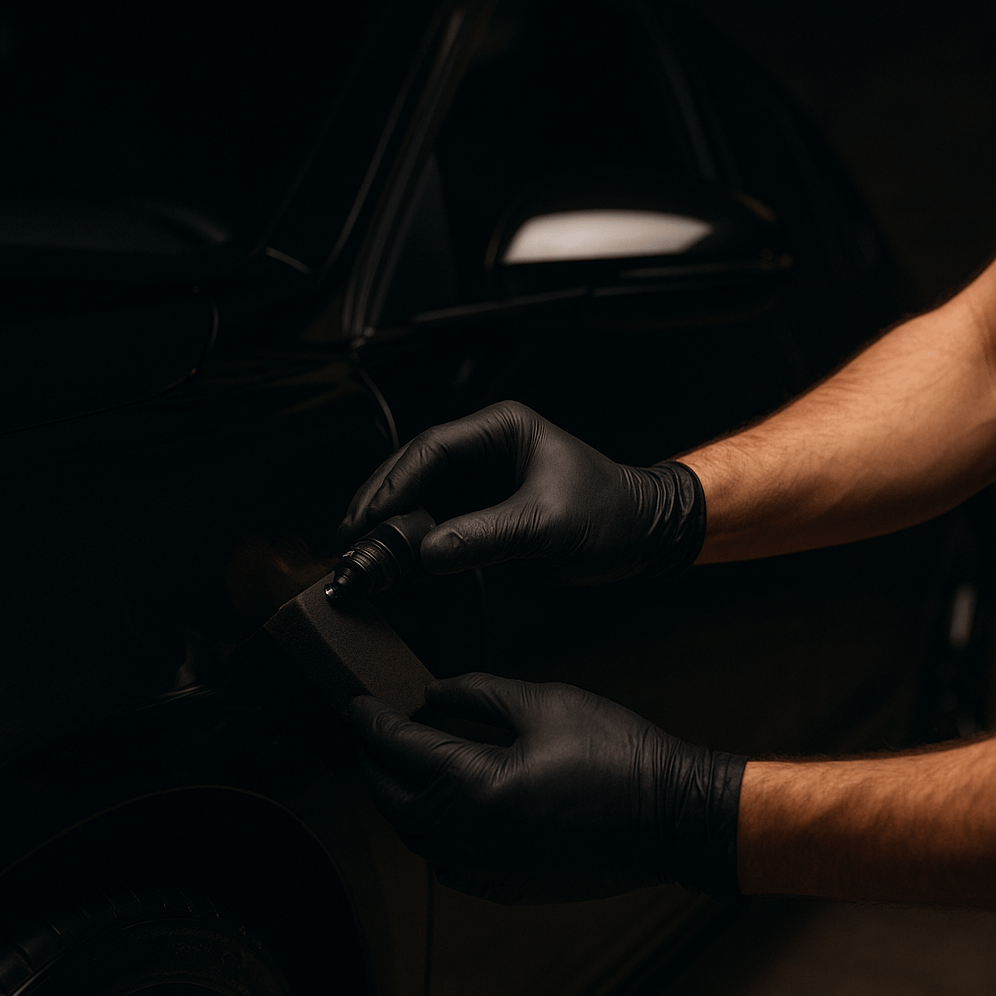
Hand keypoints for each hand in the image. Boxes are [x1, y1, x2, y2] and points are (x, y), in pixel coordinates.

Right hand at [338, 401, 705, 583]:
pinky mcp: (486, 513)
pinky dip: (414, 546)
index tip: (369, 516)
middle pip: (414, 472)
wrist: (648, 537)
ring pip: (421, 499)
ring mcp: (484, 483)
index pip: (431, 449)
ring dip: (391, 527)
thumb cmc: (613, 513)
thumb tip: (428, 551)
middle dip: (379, 504)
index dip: (394, 482)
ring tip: (359, 554)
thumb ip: (486, 535)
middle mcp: (486, 450)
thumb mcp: (547, 524)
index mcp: (502, 429)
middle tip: (348, 537)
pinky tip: (391, 567)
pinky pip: (439, 525)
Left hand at [349, 673, 745, 903]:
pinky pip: (447, 864)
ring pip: (417, 838)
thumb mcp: (544, 702)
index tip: (356, 704)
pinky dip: (432, 836)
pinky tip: (443, 809)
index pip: (401, 751)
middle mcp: (474, 836)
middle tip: (371, 734)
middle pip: (395, 801)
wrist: (674, 816)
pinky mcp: (509, 886)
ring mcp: (491, 868)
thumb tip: (431, 693)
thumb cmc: (618, 753)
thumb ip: (477, 695)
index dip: (372, 723)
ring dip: (401, 801)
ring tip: (403, 766)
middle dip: (374, 764)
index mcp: (478, 786)